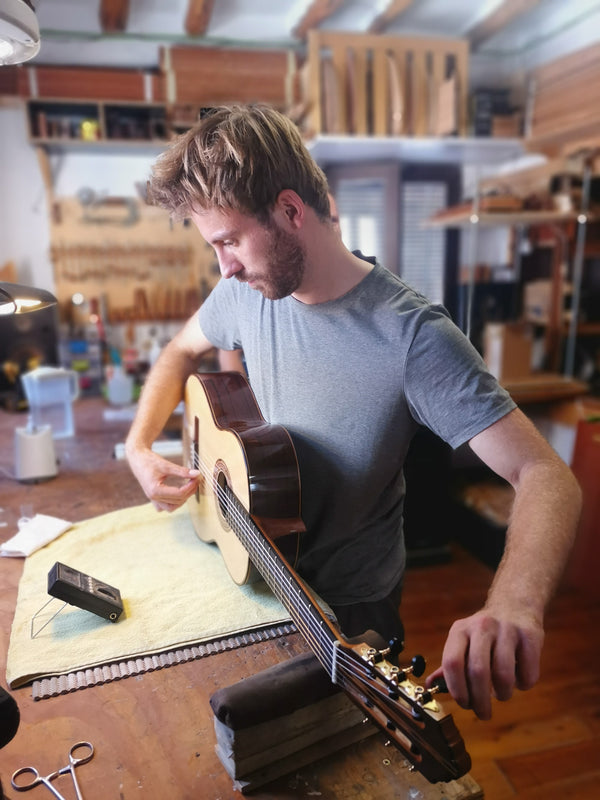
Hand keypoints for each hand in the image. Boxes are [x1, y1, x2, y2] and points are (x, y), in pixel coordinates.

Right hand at [127, 446, 199, 511]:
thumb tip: (197, 474)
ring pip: (171, 507)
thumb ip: (182, 471)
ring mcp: (152, 499)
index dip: (190, 486)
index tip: (197, 478)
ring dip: (182, 500)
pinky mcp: (153, 498)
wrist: (137, 459)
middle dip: (189, 492)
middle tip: (195, 480)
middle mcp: (153, 497)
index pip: (179, 494)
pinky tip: (178, 493)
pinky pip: (164, 507)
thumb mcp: (167, 465)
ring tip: (189, 488)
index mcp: (155, 490)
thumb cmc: (150, 461)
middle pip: (177, 501)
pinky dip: (173, 503)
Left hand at [426, 607, 543, 719]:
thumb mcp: (463, 640)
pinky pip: (527, 673)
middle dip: (480, 701)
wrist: (514, 605)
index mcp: (460, 630)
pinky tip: (519, 679)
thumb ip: (450, 663)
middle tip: (483, 714)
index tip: (464, 704)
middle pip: (478, 671)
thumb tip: (430, 685)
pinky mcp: (530, 636)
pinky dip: (523, 684)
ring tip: (502, 694)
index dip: (457, 689)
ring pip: (503, 675)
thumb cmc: (484, 633)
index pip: (452, 662)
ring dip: (503, 694)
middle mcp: (482, 626)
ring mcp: (507, 629)